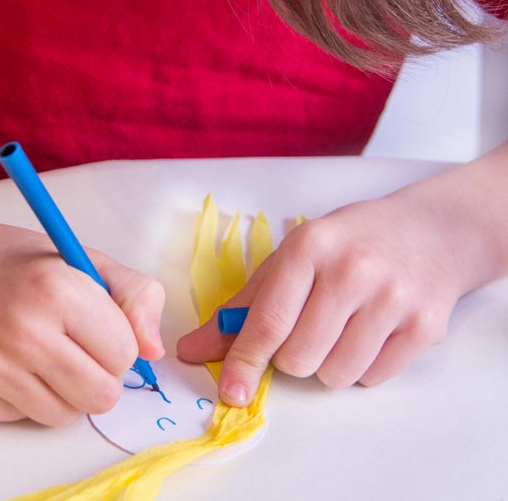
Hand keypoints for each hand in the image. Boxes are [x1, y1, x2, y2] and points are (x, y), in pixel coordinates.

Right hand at [0, 215, 164, 424]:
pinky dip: (25, 396)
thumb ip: (133, 295)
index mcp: (56, 288)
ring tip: (41, 352)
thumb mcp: (80, 257)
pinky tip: (7, 361)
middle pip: (101, 395)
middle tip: (76, 346)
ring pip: (65, 415)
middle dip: (99, 374)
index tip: (97, 324)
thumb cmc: (13, 262)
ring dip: (64, 390)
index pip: (125, 352)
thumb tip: (154, 352)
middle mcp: (21, 330)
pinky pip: (23, 418)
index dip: (117, 340)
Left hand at [177, 187, 478, 405]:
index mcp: (310, 247)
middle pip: (299, 358)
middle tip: (308, 327)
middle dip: (293, 357)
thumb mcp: (293, 257)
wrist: (429, 231)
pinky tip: (372, 330)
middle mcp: (352, 270)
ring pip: (336, 375)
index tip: (230, 391)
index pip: (269, 320)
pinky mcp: (423, 326)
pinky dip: (364, 367)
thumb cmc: (348, 243)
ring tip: (342, 326)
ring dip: (329, 364)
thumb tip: (193, 348)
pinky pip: (374, 378)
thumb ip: (243, 305)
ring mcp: (392, 298)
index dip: (244, 361)